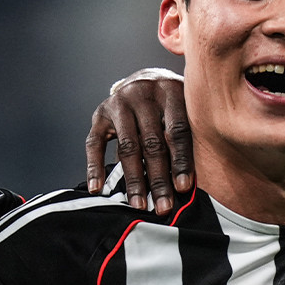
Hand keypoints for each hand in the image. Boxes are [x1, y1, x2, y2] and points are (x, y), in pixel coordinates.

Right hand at [85, 68, 191, 213]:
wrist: (146, 78)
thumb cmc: (173, 103)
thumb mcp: (187, 107)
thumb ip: (190, 135)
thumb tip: (190, 183)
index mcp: (171, 91)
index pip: (177, 131)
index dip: (181, 161)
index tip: (183, 188)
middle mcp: (143, 93)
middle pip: (152, 142)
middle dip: (158, 178)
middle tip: (163, 206)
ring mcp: (119, 102)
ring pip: (127, 146)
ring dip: (134, 179)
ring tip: (139, 204)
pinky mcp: (100, 113)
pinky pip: (94, 144)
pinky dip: (95, 168)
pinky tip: (97, 189)